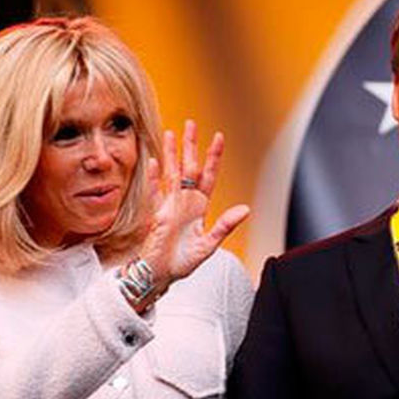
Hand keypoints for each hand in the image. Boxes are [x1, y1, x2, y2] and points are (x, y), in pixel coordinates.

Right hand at [139, 120, 250, 288]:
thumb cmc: (182, 261)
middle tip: (191, 124)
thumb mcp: (209, 244)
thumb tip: (245, 209)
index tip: (218, 138)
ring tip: (170, 133)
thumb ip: (225, 226)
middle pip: (188, 167)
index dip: (213, 157)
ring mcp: (169, 206)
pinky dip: (154, 178)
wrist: (161, 275)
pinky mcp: (156, 215)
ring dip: (170, 154)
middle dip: (190, 146)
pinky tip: (154, 162)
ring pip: (171, 174)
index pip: (208, 175)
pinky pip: (154, 193)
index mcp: (199, 206)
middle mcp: (184, 202)